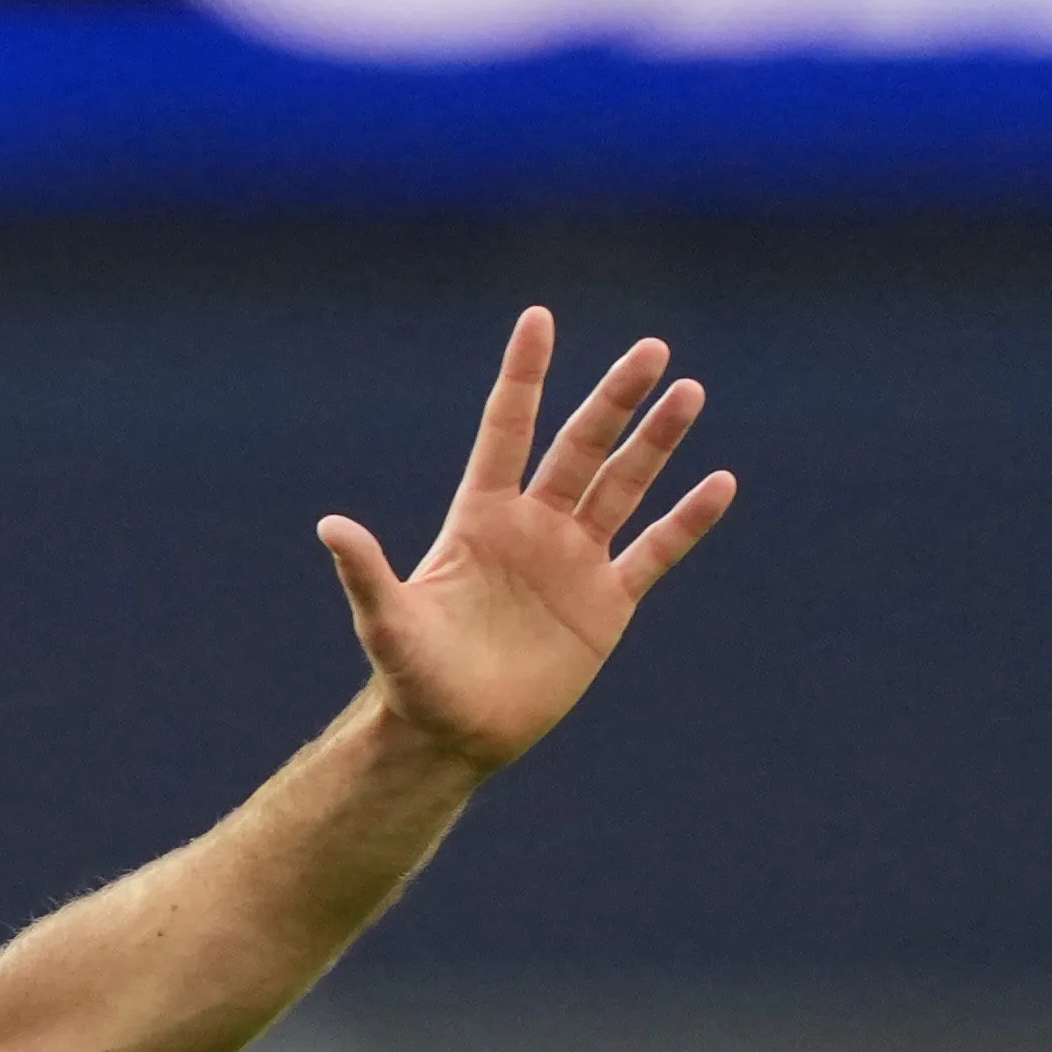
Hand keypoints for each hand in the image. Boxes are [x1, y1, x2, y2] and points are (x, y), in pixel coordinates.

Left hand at [318, 308, 737, 774]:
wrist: (454, 733)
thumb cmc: (412, 677)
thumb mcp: (387, 622)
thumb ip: (366, 572)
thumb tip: (330, 527)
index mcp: (480, 518)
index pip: (507, 429)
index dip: (524, 376)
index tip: (538, 319)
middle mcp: (532, 526)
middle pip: (580, 446)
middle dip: (614, 398)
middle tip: (651, 350)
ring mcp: (573, 560)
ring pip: (623, 485)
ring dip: (656, 441)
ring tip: (689, 391)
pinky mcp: (606, 602)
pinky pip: (656, 549)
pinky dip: (688, 519)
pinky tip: (721, 482)